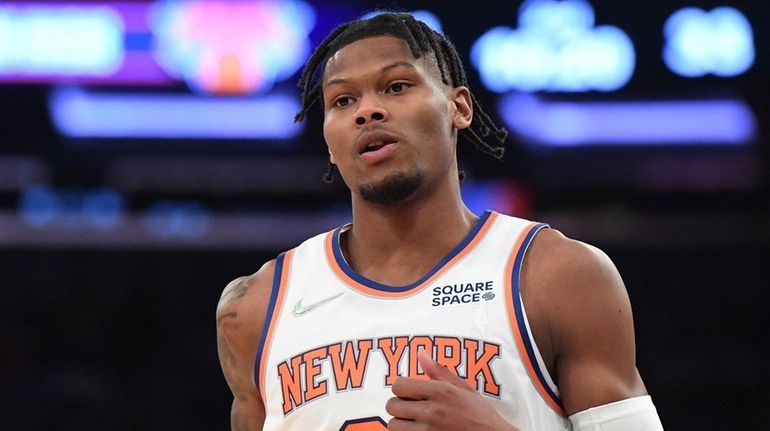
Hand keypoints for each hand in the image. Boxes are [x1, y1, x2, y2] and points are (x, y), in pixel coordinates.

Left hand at [385, 350, 519, 430]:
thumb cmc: (481, 416)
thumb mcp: (464, 389)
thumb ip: (439, 372)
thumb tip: (421, 354)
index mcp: (441, 392)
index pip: (399, 386)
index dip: (401, 388)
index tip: (409, 392)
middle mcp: (432, 411)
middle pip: (392, 406)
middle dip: (399, 406)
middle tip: (411, 408)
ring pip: (394, 425)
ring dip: (401, 423)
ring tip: (414, 422)